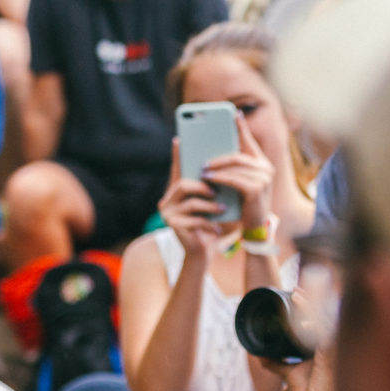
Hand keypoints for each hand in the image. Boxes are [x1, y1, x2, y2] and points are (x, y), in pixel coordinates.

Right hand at [157, 141, 234, 260]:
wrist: (202, 251)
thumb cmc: (208, 223)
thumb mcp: (209, 202)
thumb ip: (209, 185)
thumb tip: (219, 164)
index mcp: (176, 190)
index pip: (176, 169)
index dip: (177, 155)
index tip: (179, 140)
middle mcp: (167, 199)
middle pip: (183, 184)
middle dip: (203, 187)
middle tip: (216, 191)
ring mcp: (168, 213)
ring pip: (191, 202)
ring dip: (209, 206)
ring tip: (222, 209)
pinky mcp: (173, 226)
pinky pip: (194, 220)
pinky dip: (209, 223)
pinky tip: (218, 228)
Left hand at [203, 121, 276, 231]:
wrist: (254, 226)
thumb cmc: (244, 202)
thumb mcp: (240, 183)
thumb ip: (233, 168)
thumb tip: (213, 152)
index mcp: (261, 163)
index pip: (250, 141)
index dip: (241, 127)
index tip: (233, 113)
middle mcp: (265, 168)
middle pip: (238, 155)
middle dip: (219, 157)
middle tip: (203, 161)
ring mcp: (264, 179)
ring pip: (235, 167)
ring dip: (217, 168)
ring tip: (202, 170)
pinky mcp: (257, 190)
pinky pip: (235, 179)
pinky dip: (221, 178)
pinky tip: (210, 179)